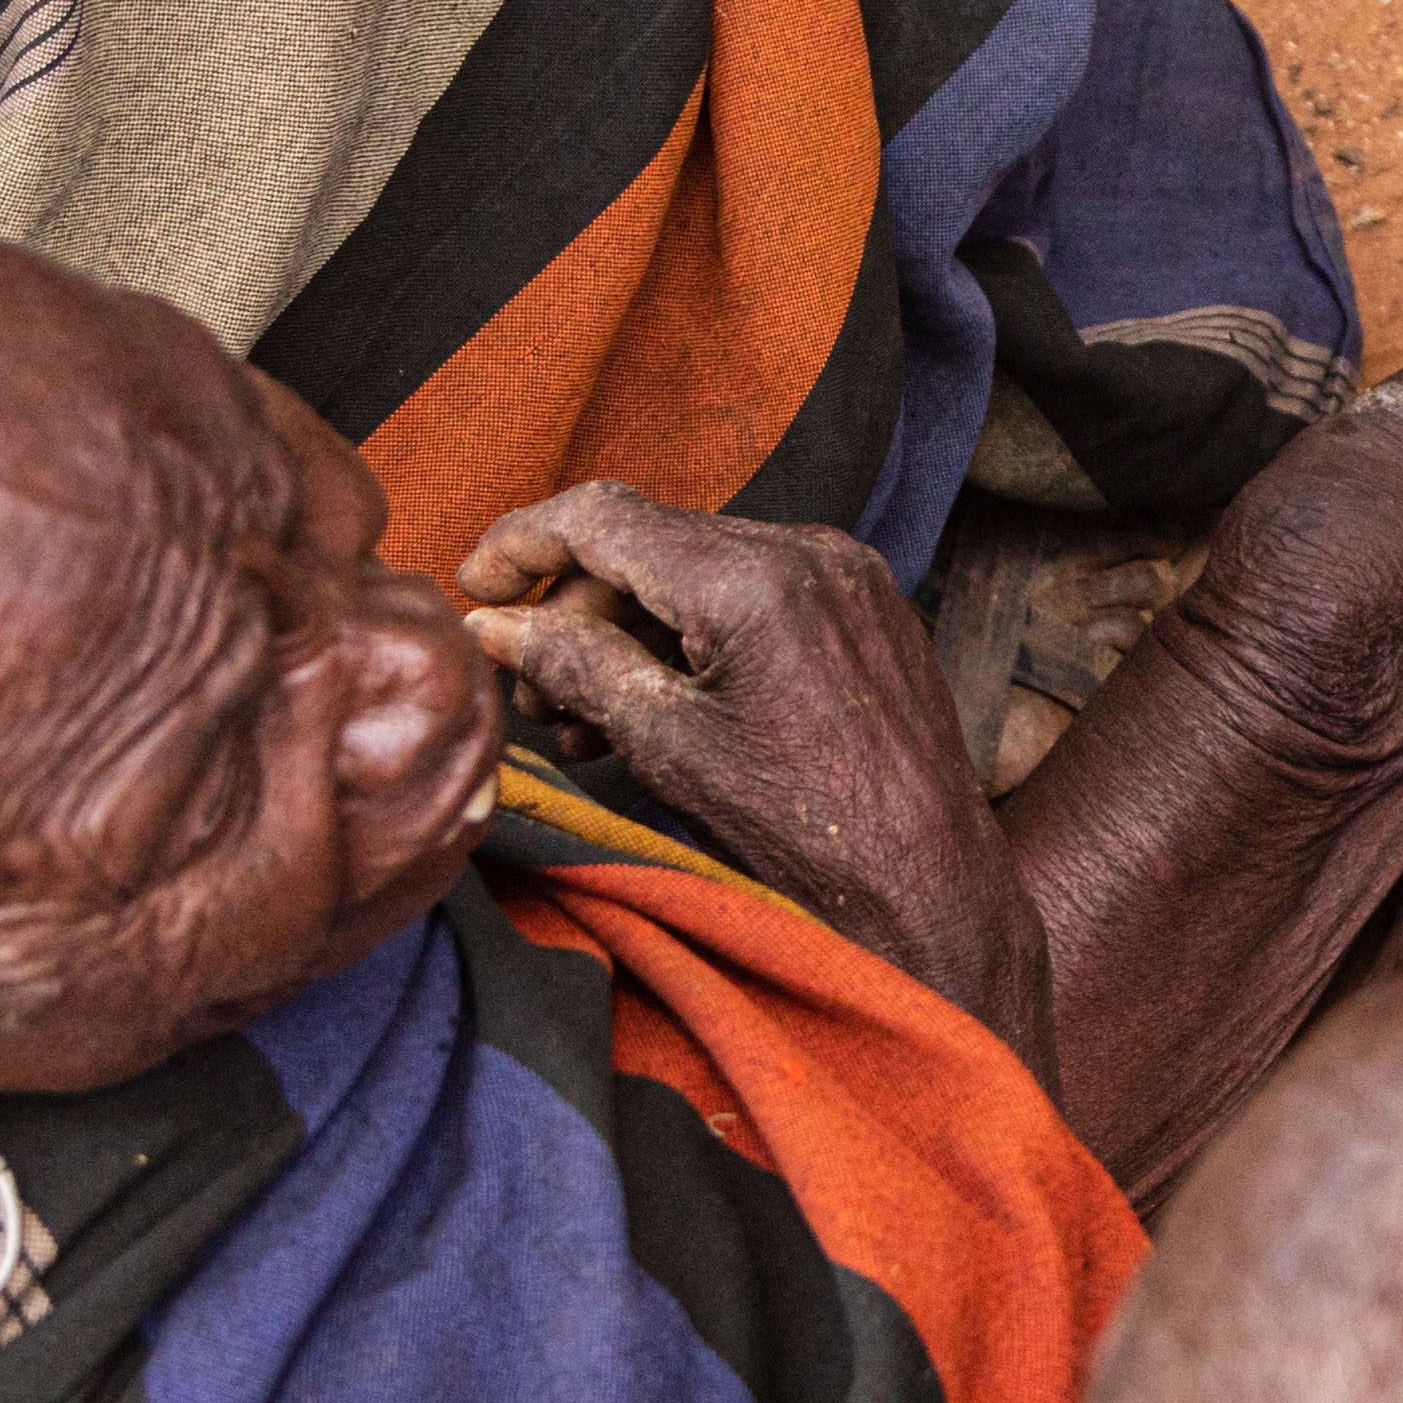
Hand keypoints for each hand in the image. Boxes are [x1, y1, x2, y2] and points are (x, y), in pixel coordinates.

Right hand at [454, 484, 1051, 1068]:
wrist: (929, 886)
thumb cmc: (805, 833)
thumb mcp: (666, 747)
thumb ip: (574, 666)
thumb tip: (496, 623)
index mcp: (756, 578)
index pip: (603, 517)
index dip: (522, 543)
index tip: (474, 583)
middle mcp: (810, 552)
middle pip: (648, 544)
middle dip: (574, 610)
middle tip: (529, 691)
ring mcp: (847, 575)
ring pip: (696, 572)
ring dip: (628, 633)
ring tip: (581, 723)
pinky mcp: (865, 607)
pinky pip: (752, 595)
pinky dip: (692, 640)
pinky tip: (652, 710)